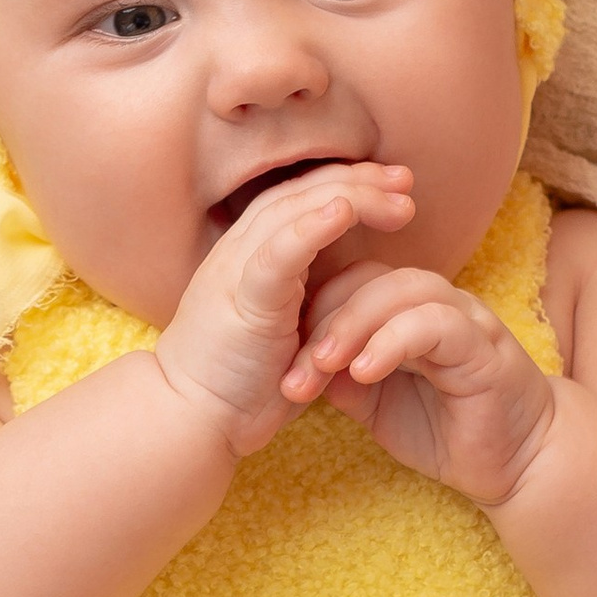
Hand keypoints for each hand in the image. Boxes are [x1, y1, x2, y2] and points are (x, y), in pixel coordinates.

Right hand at [152, 163, 414, 453]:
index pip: (302, 197)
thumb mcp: (285, 329)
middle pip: (302, 192)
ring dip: (348, 196)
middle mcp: (240, 250)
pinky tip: (343, 211)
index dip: (349, 183)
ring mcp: (236, 271)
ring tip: (394, 193)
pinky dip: (310, 228)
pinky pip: (276, 254)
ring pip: (293, 211)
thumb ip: (311, 299)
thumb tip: (356, 290)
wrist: (189, 418)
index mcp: (252, 255)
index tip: (397, 186)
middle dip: (358, 179)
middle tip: (406, 179)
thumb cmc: (240, 382)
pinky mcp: (241, 300)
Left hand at [282, 262, 556, 502]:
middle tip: (295, 368)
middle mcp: (434, 304)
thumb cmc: (444, 429)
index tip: (280, 361)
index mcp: (405, 310)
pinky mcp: (485, 345)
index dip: (310, 314)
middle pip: (369, 278)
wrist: (513, 465)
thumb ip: (339, 376)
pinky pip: (436, 324)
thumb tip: (295, 361)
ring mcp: (463, 319)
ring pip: (402, 290)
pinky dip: (394, 341)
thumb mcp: (372, 405)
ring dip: (355, 324)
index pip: (349, 283)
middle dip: (324, 319)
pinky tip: (365, 371)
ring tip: (324, 365)